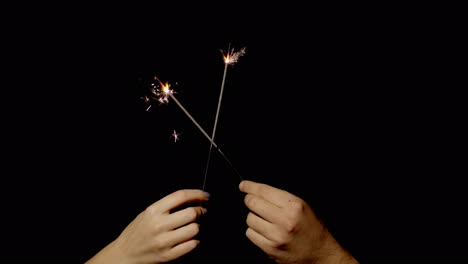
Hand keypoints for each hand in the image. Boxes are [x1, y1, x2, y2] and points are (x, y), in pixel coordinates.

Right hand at [86, 189, 208, 263]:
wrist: (124, 254)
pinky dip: (195, 241)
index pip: (180, 196)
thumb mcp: (147, 213)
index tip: (205, 195)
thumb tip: (193, 200)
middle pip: (191, 213)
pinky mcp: (167, 255)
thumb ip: (167, 206)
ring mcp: (163, 241)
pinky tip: (190, 239)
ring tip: (193, 226)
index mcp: (153, 211)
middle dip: (200, 211)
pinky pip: (191, 245)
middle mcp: (158, 225)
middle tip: (201, 211)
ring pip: (194, 229)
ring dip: (197, 226)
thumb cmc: (138, 231)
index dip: (196, 194)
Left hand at [239, 180, 357, 263]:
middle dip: (250, 200)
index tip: (243, 185)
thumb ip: (281, 199)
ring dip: (254, 217)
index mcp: (294, 206)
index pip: (264, 191)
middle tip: (252, 201)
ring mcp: (276, 236)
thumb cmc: (313, 229)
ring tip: (264, 220)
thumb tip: (258, 191)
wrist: (320, 255)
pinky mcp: (270, 249)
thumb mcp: (303, 207)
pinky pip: (251, 234)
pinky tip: (264, 231)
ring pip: (250, 219)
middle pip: (253, 203)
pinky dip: (254, 231)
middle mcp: (285, 220)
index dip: (250, 186)